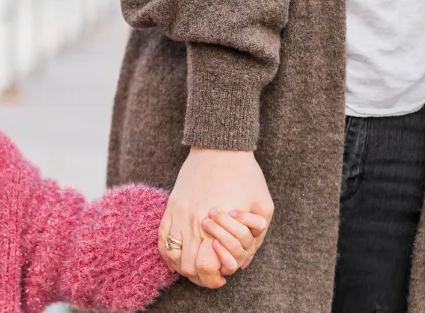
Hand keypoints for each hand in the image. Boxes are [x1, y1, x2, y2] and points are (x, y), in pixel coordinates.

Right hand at [157, 148, 273, 287]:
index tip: (222, 276)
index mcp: (218, 225)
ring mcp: (179, 213)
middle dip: (199, 276)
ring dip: (183, 266)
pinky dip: (168, 252)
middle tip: (210, 274)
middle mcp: (194, 222)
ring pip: (172, 255)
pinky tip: (179, 253)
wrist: (221, 146)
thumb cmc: (246, 174)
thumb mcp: (263, 205)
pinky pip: (162, 238)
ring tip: (195, 264)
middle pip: (187, 266)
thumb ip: (257, 236)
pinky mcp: (171, 205)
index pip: (205, 267)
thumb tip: (246, 260)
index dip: (213, 277)